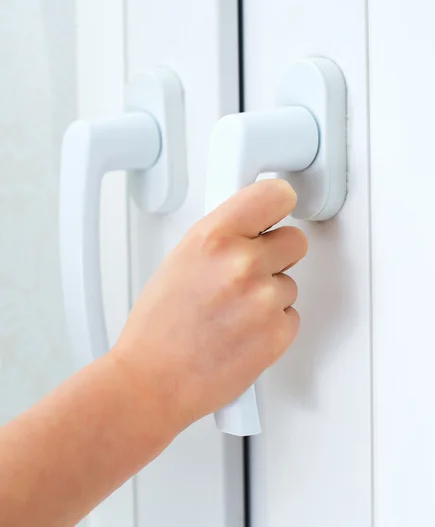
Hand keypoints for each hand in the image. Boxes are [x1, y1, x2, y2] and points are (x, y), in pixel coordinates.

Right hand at [112, 179, 307, 432]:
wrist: (153, 380)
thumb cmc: (158, 326)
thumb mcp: (181, 259)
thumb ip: (222, 237)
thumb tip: (252, 225)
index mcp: (213, 237)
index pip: (274, 195)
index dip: (280, 203)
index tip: (281, 207)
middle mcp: (241, 263)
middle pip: (295, 240)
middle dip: (278, 254)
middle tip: (251, 271)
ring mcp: (263, 299)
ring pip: (289, 283)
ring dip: (269, 295)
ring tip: (233, 312)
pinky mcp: (277, 333)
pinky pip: (290, 315)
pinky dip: (272, 324)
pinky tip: (242, 332)